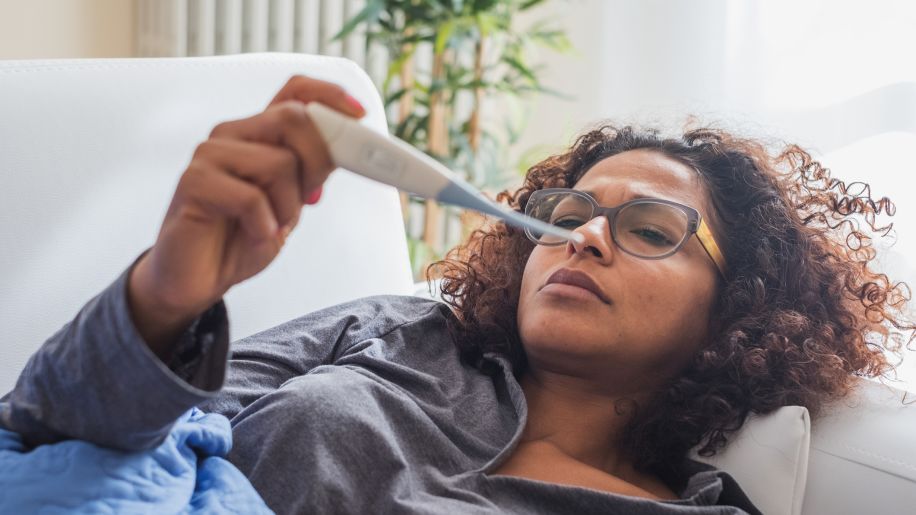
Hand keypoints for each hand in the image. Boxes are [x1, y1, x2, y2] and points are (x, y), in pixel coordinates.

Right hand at [127, 76, 365, 357]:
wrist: (200, 278)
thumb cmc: (243, 237)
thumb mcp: (290, 200)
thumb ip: (312, 170)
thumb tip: (348, 147)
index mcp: (258, 134)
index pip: (295, 90)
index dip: (330, 95)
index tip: (360, 115)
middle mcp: (232, 135)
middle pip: (293, 118)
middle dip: (316, 162)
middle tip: (308, 199)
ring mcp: (209, 155)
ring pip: (279, 162)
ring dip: (288, 206)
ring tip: (270, 225)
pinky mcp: (193, 182)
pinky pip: (252, 198)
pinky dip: (265, 226)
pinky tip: (254, 236)